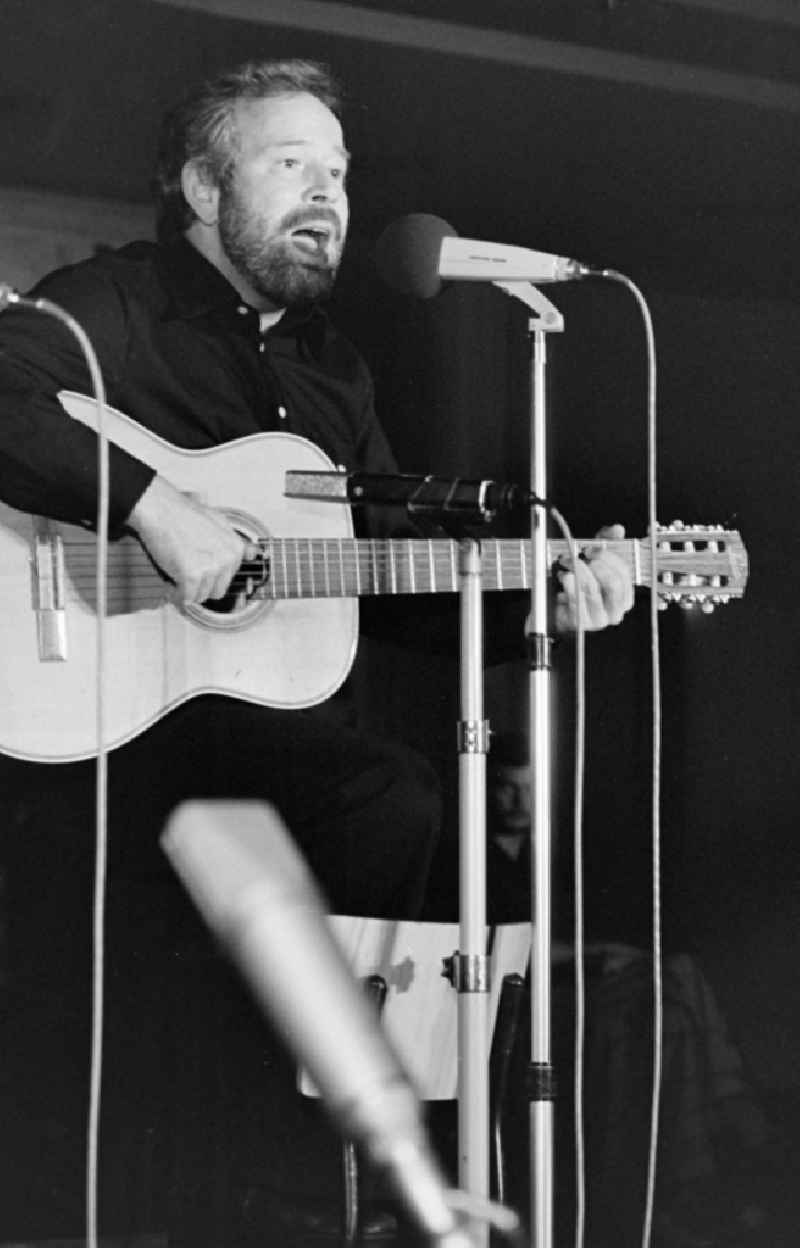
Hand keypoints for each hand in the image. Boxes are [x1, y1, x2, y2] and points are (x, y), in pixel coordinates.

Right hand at [128, 475, 253, 603]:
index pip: (228, 578)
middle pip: (217, 591)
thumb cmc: (185, 514)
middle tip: (185, 569)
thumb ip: (234, 542)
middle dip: (201, 585)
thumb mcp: (219, 522)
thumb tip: (254, 554)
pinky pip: (186, 598)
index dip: (211, 575)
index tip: (198, 569)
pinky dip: (177, 595)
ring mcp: (212, 569)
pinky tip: (171, 582)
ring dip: (187, 590)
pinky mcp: (193, 576)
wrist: (162, 509)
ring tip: (177, 570)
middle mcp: (228, 560)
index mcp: (236, 549)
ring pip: (200, 596)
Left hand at [553, 523, 633, 631]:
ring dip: (577, 571)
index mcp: (624, 596)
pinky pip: (577, 601)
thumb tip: (617, 529)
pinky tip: (564, 577)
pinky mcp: (581, 623)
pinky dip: (569, 586)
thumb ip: (606, 543)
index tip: (589, 548)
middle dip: (595, 564)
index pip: (624, 573)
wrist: (554, 613)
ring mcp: (599, 619)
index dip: (607, 557)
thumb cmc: (577, 587)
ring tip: (565, 563)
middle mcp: (616, 610)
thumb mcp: (592, 562)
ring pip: (592, 590)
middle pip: (613, 582)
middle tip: (577, 555)